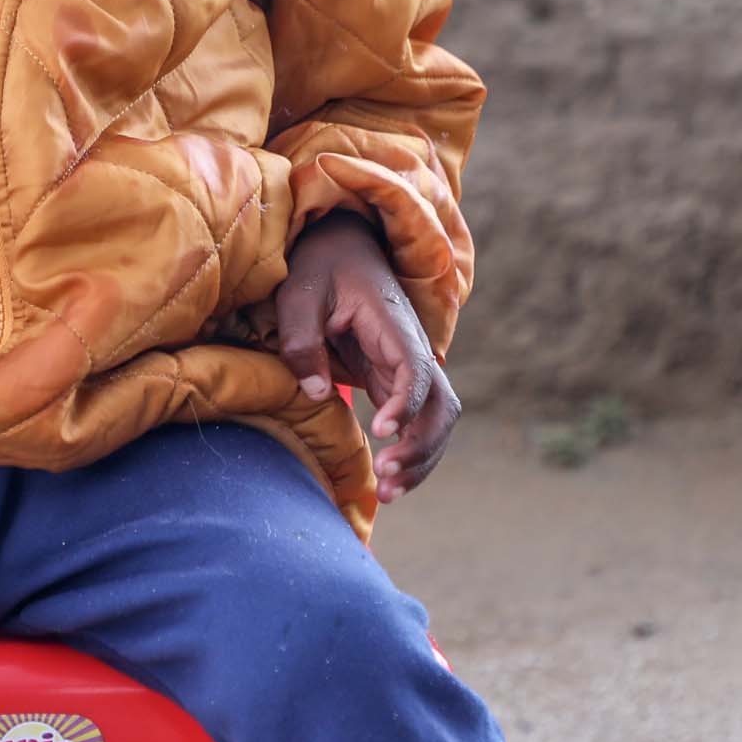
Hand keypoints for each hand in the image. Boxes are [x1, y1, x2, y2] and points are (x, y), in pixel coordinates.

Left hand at [274, 212, 458, 500]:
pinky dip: (410, 451)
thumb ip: (303, 342)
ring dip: (421, 459)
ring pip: (437, 421)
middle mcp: (413, 349)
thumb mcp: (299, 295)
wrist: (340, 246)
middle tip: (386, 480)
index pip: (416, 370)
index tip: (381, 431)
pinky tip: (388, 481)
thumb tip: (318, 393)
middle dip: (422, 447)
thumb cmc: (318, 268)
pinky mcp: (397, 381)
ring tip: (387, 494)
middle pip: (442, 406)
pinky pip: (418, 422)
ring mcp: (409, 367)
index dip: (406, 404)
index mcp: (393, 323)